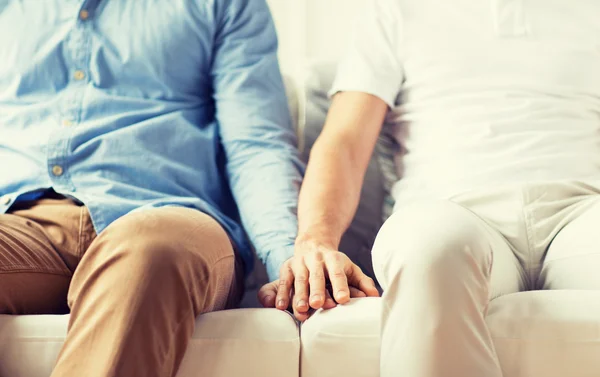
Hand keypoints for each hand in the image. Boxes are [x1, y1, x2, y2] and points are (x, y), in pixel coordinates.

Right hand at [258, 241, 378, 320]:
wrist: (312, 243)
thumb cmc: (335, 263)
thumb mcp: (350, 268)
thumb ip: (362, 282)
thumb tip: (375, 296)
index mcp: (334, 259)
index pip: (338, 273)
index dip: (340, 286)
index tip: (343, 299)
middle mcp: (316, 260)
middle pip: (317, 276)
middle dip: (317, 290)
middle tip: (317, 304)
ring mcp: (300, 263)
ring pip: (299, 280)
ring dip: (299, 295)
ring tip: (301, 310)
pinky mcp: (287, 267)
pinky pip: (283, 282)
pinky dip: (282, 294)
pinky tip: (281, 307)